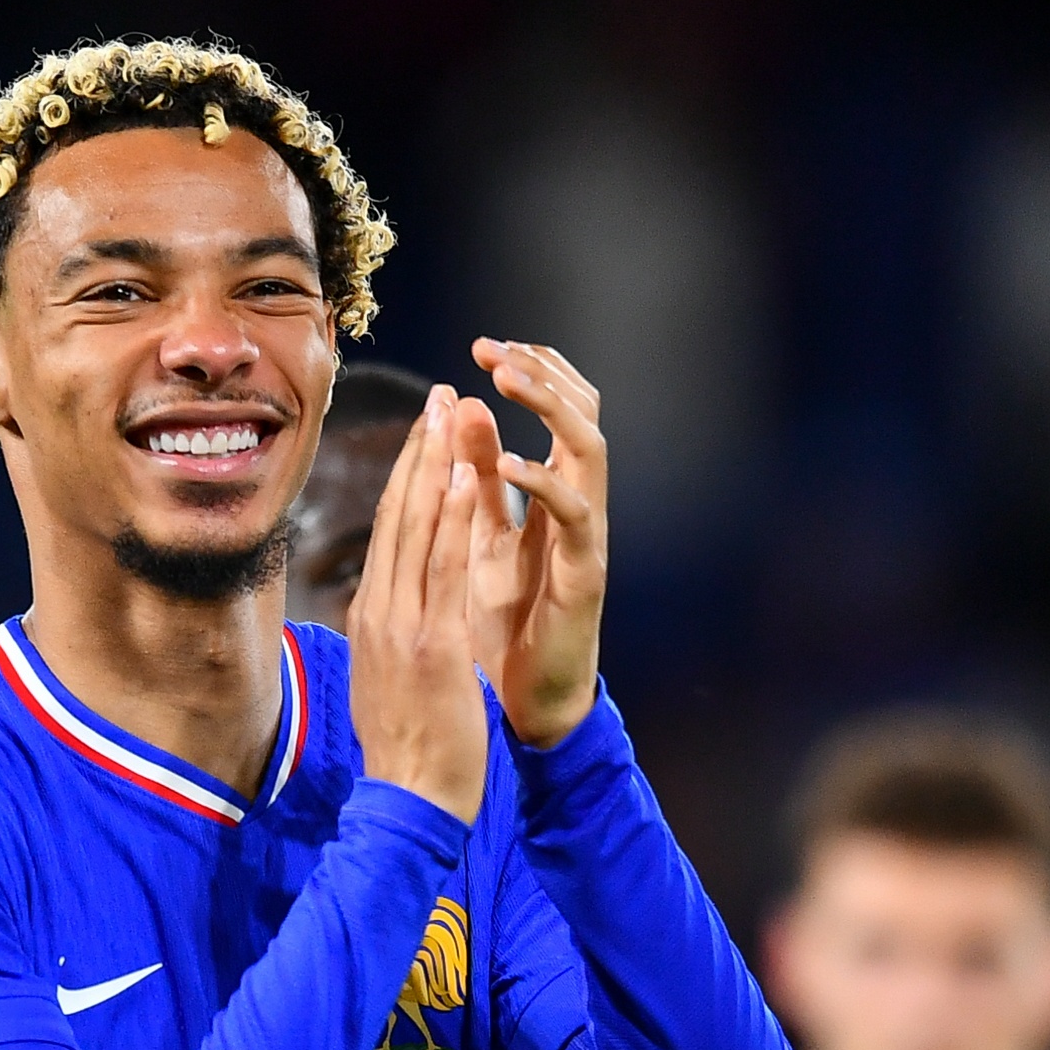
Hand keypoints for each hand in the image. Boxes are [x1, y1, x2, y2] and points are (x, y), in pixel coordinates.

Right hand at [347, 384, 490, 825]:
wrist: (409, 799)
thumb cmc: (409, 751)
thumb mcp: (387, 681)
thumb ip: (388, 638)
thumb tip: (386, 612)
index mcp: (372, 618)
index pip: (388, 534)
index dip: (407, 479)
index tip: (424, 435)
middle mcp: (379, 611)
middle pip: (396, 516)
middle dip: (418, 452)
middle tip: (437, 398)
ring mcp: (401, 625)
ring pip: (416, 529)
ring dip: (436, 464)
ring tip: (451, 412)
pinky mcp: (430, 643)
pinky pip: (442, 568)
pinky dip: (451, 518)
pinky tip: (464, 475)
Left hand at [462, 337, 607, 747]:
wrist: (525, 704)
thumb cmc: (502, 625)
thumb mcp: (480, 537)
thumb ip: (475, 478)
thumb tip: (460, 406)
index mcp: (553, 493)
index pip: (558, 410)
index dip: (530, 372)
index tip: (486, 345)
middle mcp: (578, 505)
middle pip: (583, 414)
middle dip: (542, 375)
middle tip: (495, 349)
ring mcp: (587, 536)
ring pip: (589, 450)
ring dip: (548, 409)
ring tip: (505, 379)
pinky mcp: (586, 573)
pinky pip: (574, 515)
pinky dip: (542, 483)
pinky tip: (508, 462)